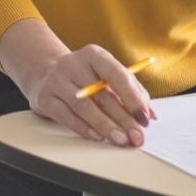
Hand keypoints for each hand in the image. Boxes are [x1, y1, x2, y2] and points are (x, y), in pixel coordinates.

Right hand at [4, 30, 155, 147]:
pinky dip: (83, 128)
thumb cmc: (84, 78)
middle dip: (123, 118)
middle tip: (137, 136)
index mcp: (94, 55)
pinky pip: (66, 116)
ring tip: (121, 140)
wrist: (45, 74)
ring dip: (105, 126)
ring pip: (84, 106)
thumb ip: (130, 91)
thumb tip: (150, 115)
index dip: (132, 97)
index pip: (117, 75)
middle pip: (102, 94)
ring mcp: (57, 81)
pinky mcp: (45, 98)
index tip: (145, 117)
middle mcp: (73, 64)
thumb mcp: (106, 76)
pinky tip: (98, 137)